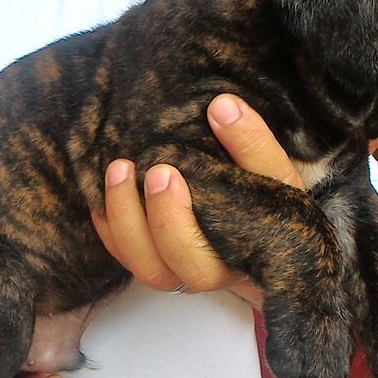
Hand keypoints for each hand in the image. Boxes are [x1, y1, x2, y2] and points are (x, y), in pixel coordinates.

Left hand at [92, 94, 305, 308]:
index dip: (182, 219)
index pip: (215, 253)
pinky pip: (123, 254)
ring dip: (124, 220)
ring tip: (119, 169)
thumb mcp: (276, 173)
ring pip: (143, 265)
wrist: (265, 226)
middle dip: (160, 219)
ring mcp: (176, 270)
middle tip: (155, 171)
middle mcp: (208, 273)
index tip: (171, 170)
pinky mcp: (152, 260)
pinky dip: (108, 224)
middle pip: (175, 266)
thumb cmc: (271, 199)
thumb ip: (253, 144)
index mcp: (243, 257)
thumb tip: (222, 105)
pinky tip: (102, 187)